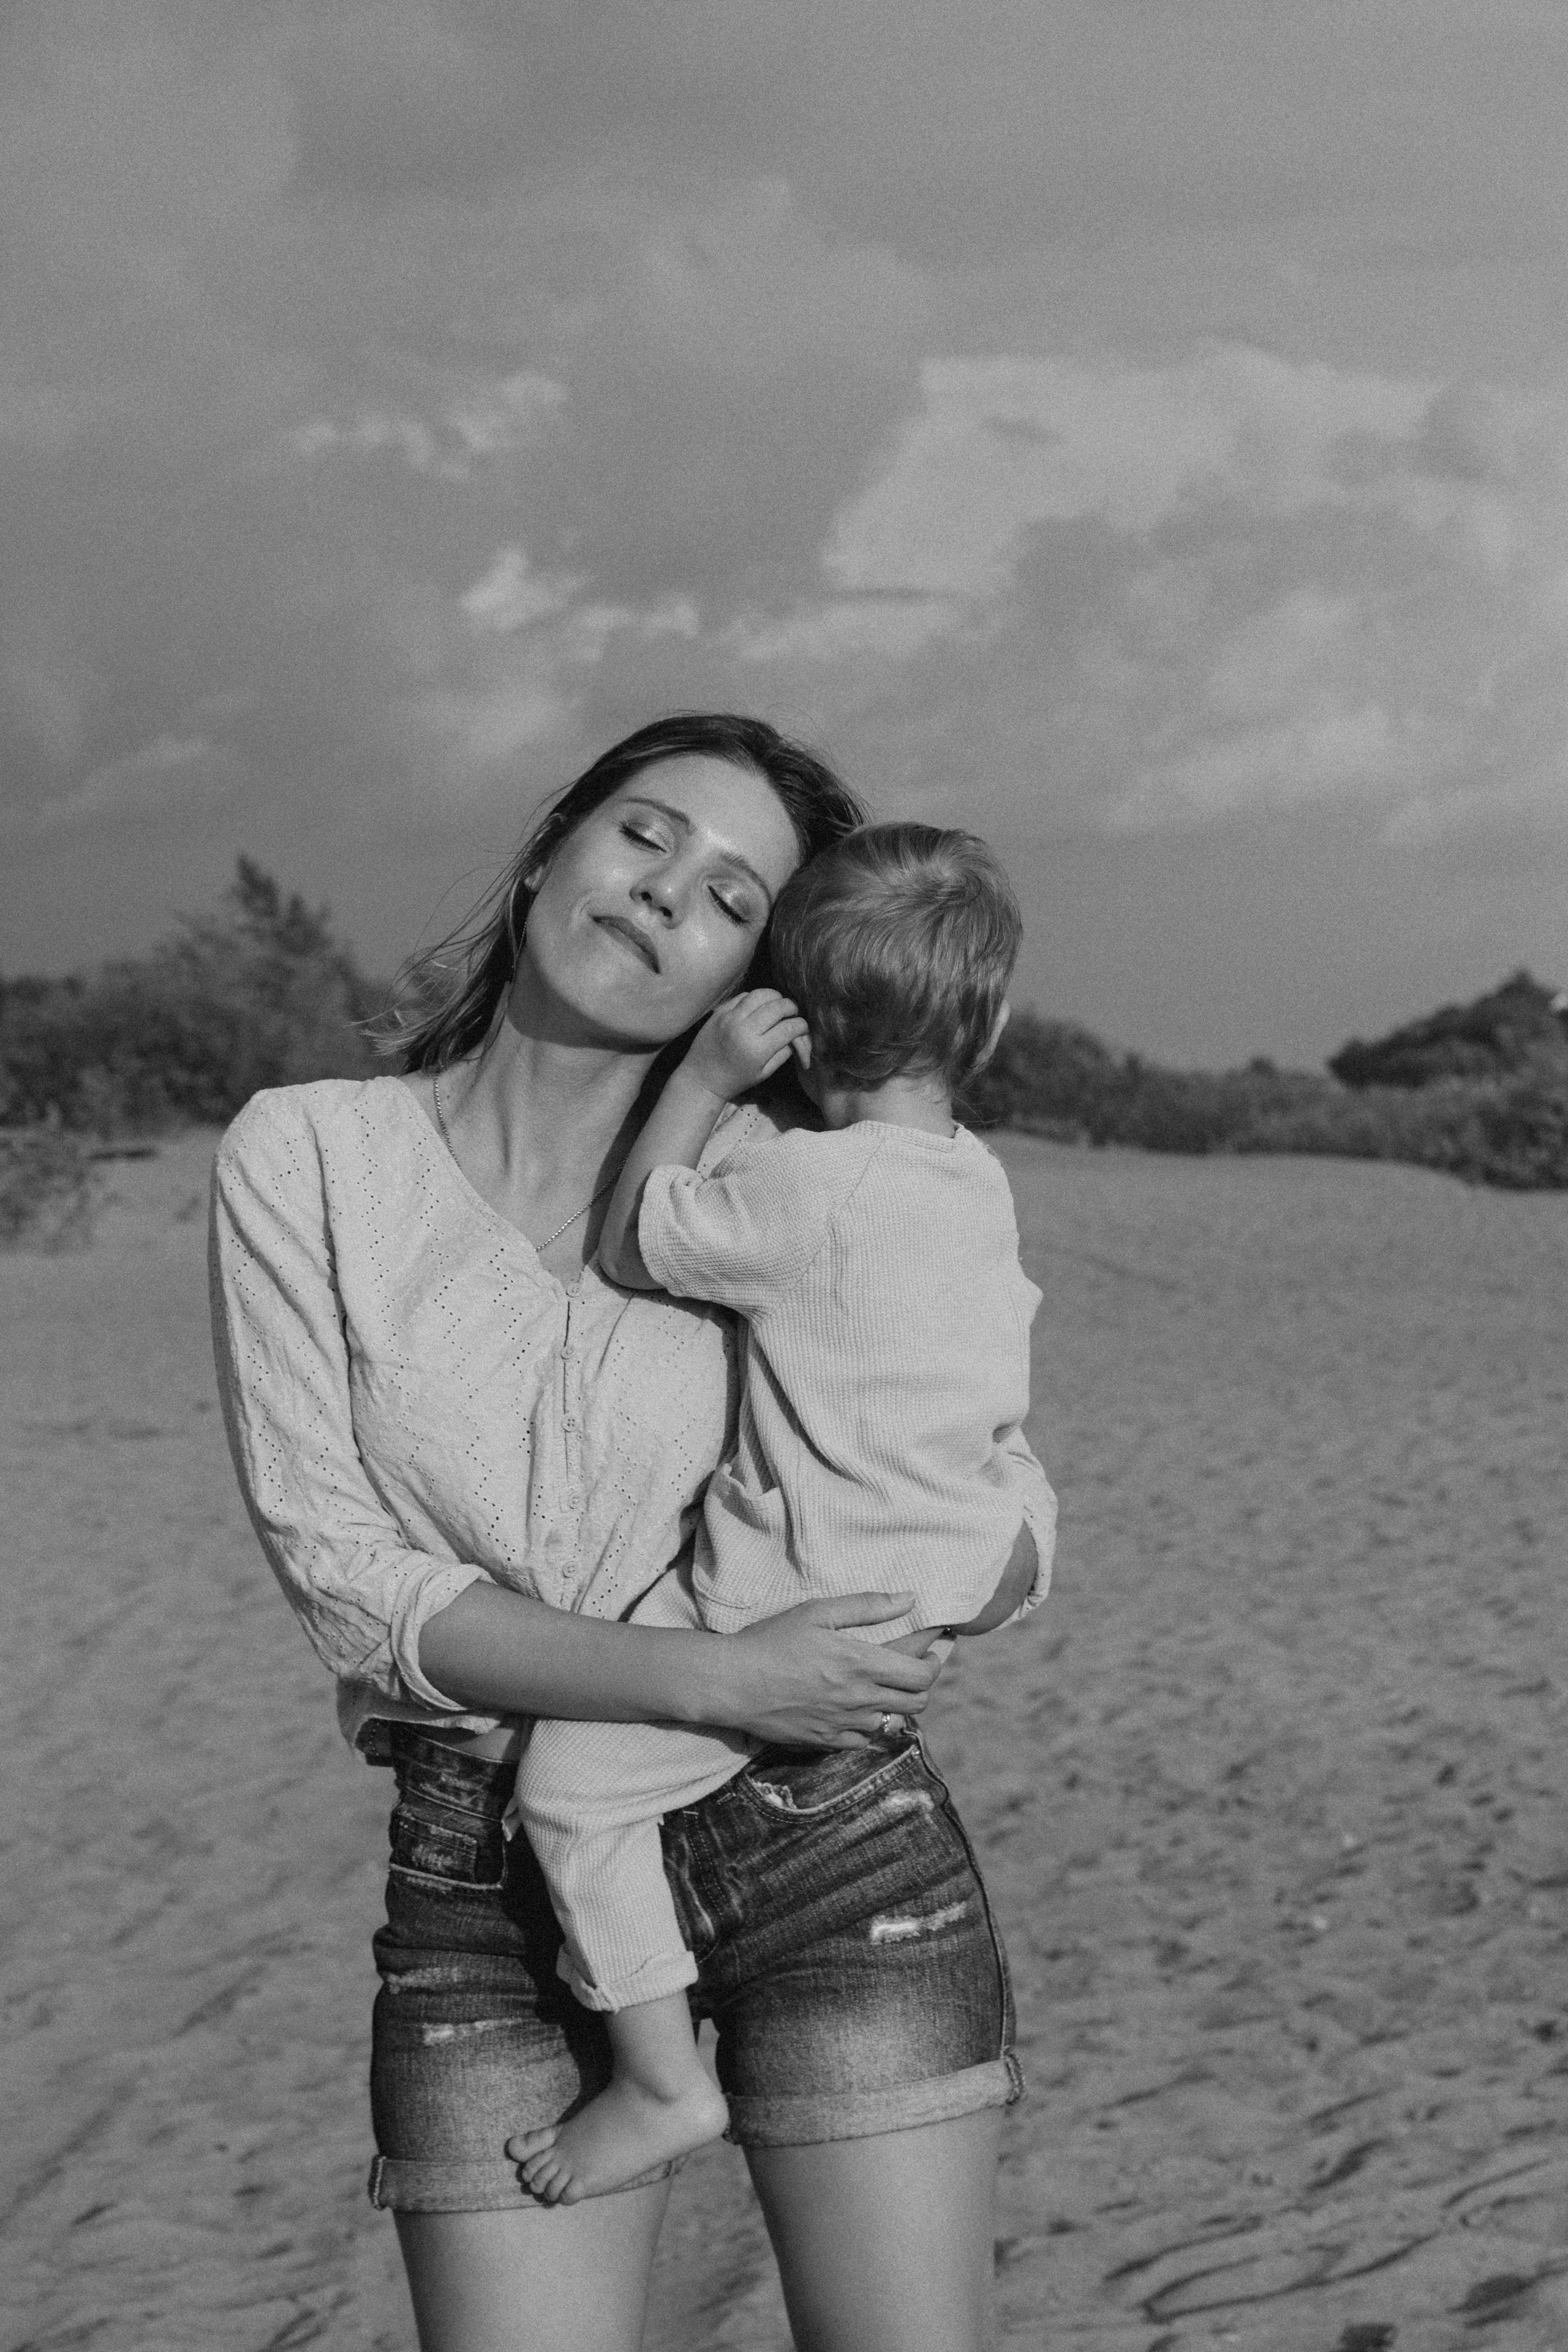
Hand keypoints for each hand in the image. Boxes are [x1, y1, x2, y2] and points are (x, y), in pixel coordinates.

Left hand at [684, 990, 808, 1102]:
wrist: (702, 1078)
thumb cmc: (736, 1079)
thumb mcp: (764, 1072)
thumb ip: (783, 1052)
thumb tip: (796, 1034)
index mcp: (758, 1049)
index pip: (789, 1028)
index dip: (802, 1025)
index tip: (803, 1027)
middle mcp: (745, 1029)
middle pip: (778, 1006)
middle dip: (792, 1008)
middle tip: (793, 1013)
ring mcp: (731, 1017)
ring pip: (761, 994)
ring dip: (775, 997)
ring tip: (779, 1005)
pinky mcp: (720, 1011)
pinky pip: (743, 996)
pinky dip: (756, 998)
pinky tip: (760, 1006)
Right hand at [719, 1594, 943, 1748]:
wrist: (732, 1684)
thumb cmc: (771, 1641)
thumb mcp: (817, 1612)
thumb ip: (867, 1606)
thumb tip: (910, 1599)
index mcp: (861, 1663)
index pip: (922, 1674)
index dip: (936, 1662)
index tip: (935, 1650)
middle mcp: (859, 1699)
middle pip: (917, 1703)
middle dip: (923, 1685)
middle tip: (914, 1668)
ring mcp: (843, 1725)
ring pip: (892, 1722)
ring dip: (894, 1704)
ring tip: (881, 1686)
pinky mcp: (826, 1743)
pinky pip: (864, 1740)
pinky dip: (868, 1725)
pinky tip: (855, 1708)